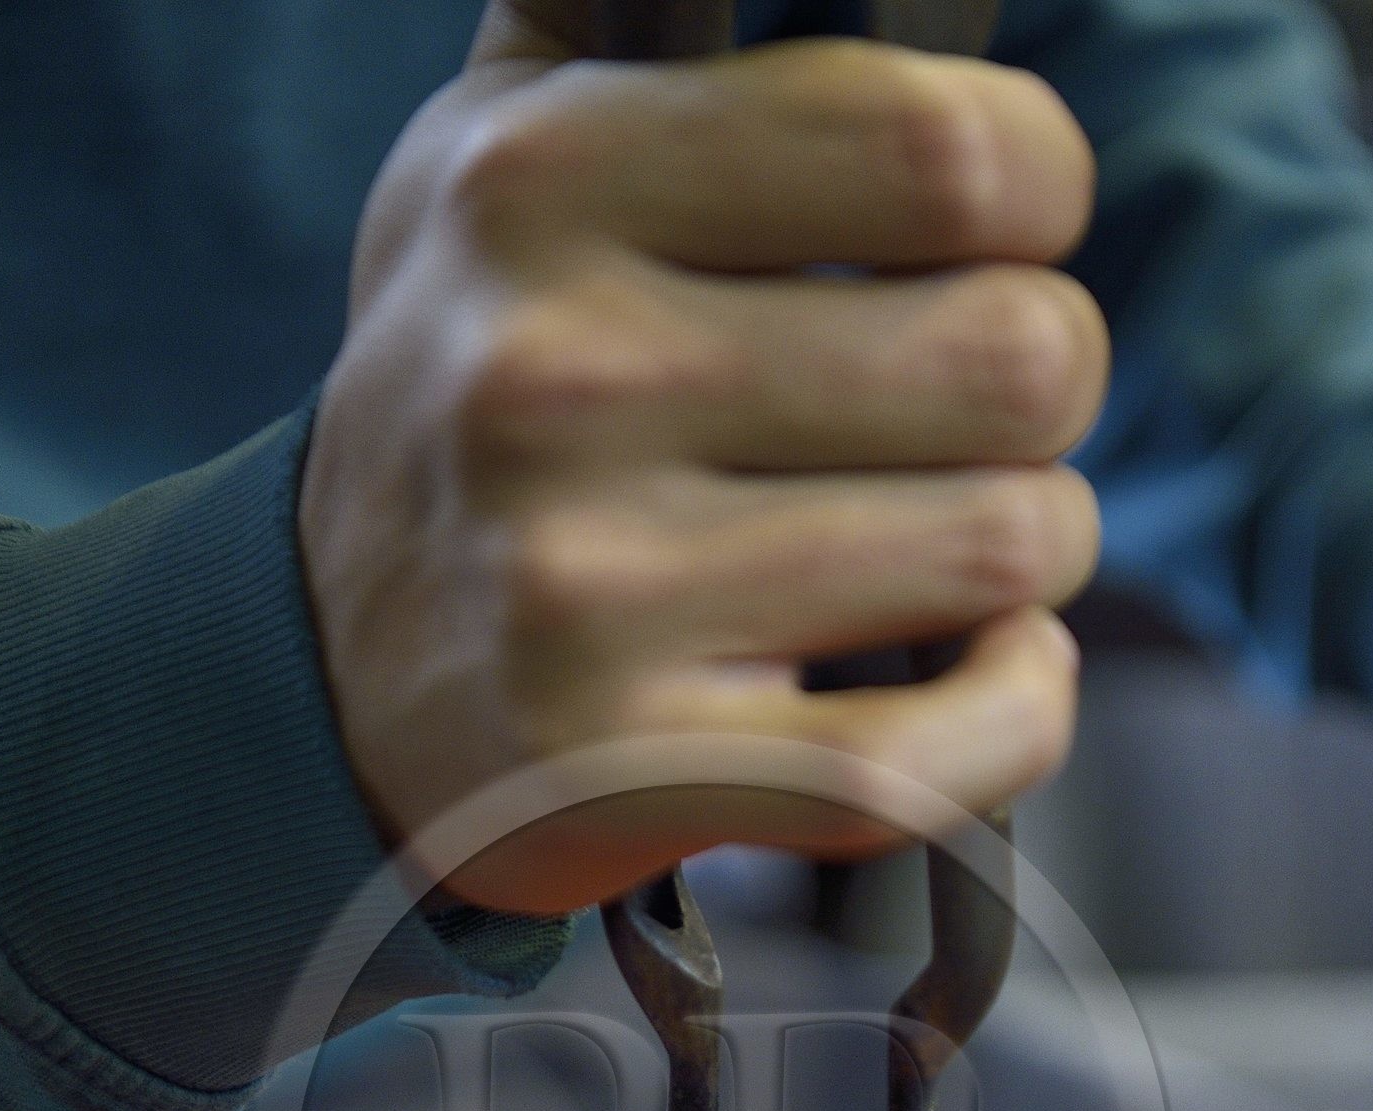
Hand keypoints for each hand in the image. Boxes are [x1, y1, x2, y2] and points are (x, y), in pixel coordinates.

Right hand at [299, 11, 1105, 913]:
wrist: (330, 678)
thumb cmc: (481, 399)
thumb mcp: (497, 158)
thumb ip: (615, 7)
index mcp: (543, 188)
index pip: (950, 149)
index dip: (1034, 191)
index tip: (989, 238)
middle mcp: (556, 383)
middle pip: (1018, 356)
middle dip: (1042, 390)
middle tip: (966, 421)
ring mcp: (593, 597)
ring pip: (1012, 543)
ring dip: (1029, 551)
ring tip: (941, 551)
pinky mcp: (646, 772)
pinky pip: (963, 737)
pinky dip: (1018, 708)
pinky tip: (967, 670)